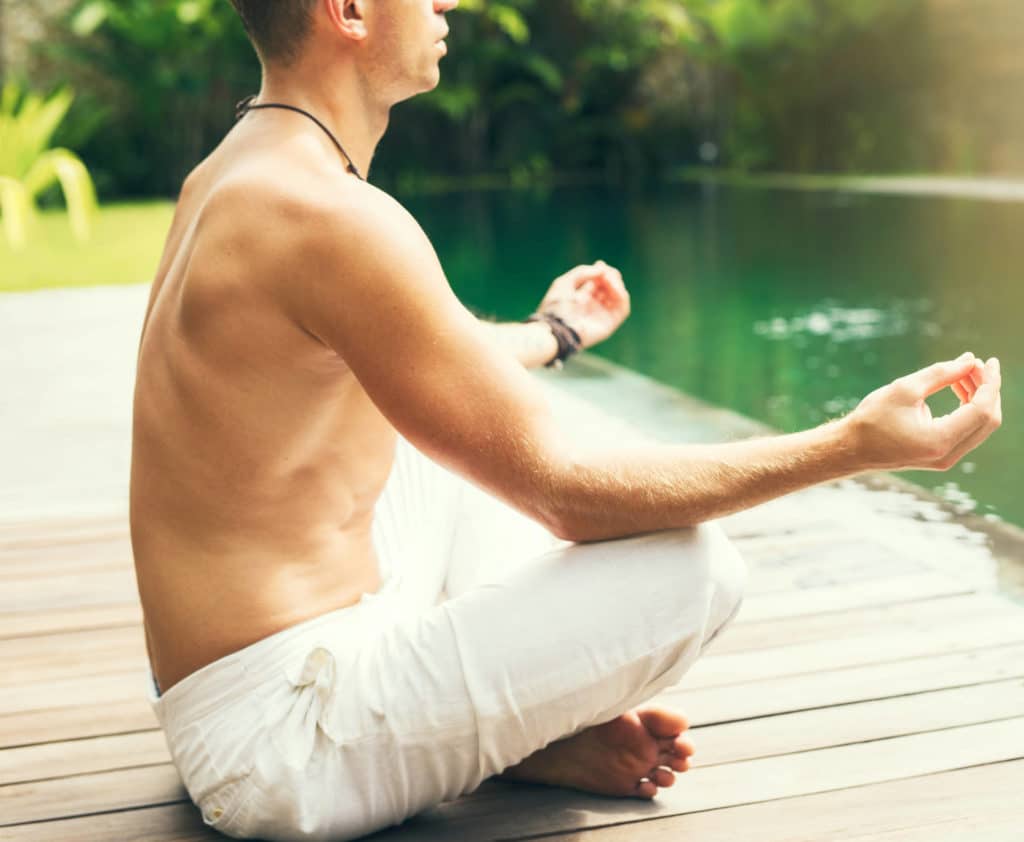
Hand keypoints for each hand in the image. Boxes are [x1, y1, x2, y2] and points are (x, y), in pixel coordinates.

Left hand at [537, 260, 630, 348]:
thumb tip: (602, 269)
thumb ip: (582, 272)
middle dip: (610, 276)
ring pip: (618, 297)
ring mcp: (602, 316)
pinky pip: (622, 309)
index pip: (598, 282)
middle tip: (605, 272)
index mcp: (581, 298)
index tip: (600, 264)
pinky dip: (621, 295)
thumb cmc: (555, 307)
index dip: (602, 271)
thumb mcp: (565, 282)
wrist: (555, 328)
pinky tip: (613, 286)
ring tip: (608, 278)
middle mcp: (593, 307)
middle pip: (610, 288)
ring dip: (617, 284)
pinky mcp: (609, 325)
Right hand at [847, 352, 1001, 471]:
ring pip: (979, 425)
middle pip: (986, 419)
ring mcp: (946, 459)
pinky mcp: (942, 456)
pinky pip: (967, 430)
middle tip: (972, 365)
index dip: (990, 383)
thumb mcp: (904, 389)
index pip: (981, 409)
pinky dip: (968, 408)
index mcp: (939, 440)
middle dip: (985, 388)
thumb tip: (970, 360)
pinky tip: (957, 389)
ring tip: (962, 373)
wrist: (851, 449)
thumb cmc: (871, 420)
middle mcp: (948, 455)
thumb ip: (941, 374)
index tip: (988, 361)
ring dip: (977, 397)